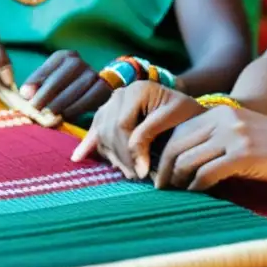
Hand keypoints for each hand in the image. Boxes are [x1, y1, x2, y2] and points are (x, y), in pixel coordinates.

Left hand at [20, 50, 111, 119]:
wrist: (88, 91)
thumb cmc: (59, 90)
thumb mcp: (45, 85)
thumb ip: (35, 88)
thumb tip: (25, 95)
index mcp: (62, 57)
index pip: (47, 68)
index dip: (35, 82)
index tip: (25, 96)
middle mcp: (78, 62)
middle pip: (63, 76)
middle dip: (48, 94)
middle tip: (35, 110)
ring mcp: (93, 73)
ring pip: (79, 86)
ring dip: (62, 103)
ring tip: (49, 116)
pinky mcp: (104, 87)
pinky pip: (92, 96)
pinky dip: (78, 107)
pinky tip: (67, 116)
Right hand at [70, 81, 203, 178]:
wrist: (188, 110)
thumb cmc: (186, 113)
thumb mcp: (174, 117)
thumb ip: (149, 135)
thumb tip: (136, 165)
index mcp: (137, 90)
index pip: (122, 125)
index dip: (130, 151)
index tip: (143, 172)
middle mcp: (120, 94)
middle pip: (109, 130)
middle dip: (121, 157)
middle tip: (136, 176)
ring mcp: (112, 103)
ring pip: (101, 133)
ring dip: (112, 156)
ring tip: (127, 172)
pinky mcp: (109, 114)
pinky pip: (96, 131)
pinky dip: (89, 145)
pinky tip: (78, 157)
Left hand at [154, 106, 266, 191]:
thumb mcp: (241, 131)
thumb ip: (215, 137)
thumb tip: (183, 161)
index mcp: (220, 112)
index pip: (179, 130)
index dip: (165, 153)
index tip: (162, 172)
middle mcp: (224, 120)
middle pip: (177, 145)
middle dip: (164, 169)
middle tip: (162, 188)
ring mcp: (234, 136)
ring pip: (188, 160)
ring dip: (178, 181)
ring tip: (178, 193)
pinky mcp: (243, 155)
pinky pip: (206, 174)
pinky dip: (196, 187)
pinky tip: (197, 193)